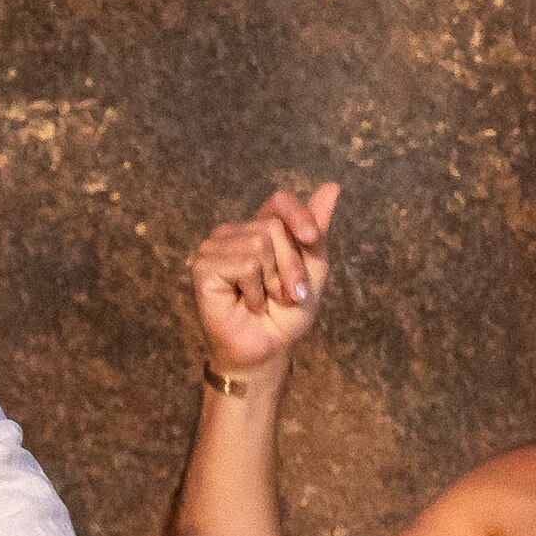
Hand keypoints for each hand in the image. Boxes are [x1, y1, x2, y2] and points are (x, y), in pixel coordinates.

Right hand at [189, 183, 339, 379]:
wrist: (268, 349)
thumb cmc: (287, 313)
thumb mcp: (312, 270)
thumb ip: (317, 232)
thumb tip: (332, 186)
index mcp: (259, 229)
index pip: (278, 202)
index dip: (298, 216)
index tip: (312, 239)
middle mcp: (234, 233)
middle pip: (272, 228)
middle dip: (290, 266)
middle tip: (286, 294)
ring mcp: (215, 249)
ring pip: (258, 245)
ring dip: (273, 282)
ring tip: (266, 300)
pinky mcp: (203, 268)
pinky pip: (243, 264)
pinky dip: (254, 290)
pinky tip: (248, 303)